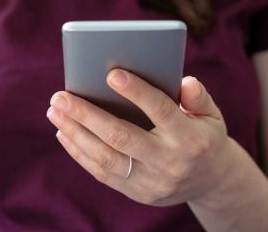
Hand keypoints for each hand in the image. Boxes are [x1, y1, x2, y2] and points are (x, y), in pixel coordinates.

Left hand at [47, 69, 232, 206]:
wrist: (212, 182)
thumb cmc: (204, 135)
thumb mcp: (211, 114)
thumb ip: (198, 96)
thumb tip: (183, 80)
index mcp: (189, 137)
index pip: (161, 110)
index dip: (137, 92)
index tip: (112, 74)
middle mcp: (169, 162)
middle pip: (121, 136)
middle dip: (87, 115)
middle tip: (60, 95)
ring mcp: (152, 182)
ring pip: (106, 158)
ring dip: (75, 133)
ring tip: (55, 111)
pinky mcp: (138, 193)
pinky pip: (103, 174)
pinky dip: (80, 153)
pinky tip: (63, 133)